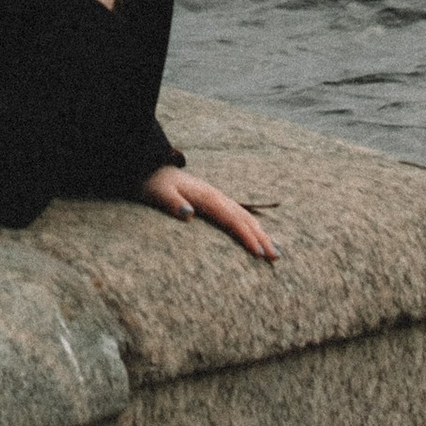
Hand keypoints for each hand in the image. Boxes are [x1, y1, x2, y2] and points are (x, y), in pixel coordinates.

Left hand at [142, 165, 275, 259]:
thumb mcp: (158, 193)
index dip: (246, 236)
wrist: (149, 167)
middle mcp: (216, 196)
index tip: (259, 254)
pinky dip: (251, 224)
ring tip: (274, 250)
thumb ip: (172, 203)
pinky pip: (238, 213)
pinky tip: (256, 233)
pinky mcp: (213, 199)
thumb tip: (189, 214)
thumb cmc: (153, 184)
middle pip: (244, 218)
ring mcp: (216, 196)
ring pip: (244, 215)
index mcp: (206, 196)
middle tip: (276, 258)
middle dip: (261, 237)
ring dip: (260, 232)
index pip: (232, 219)